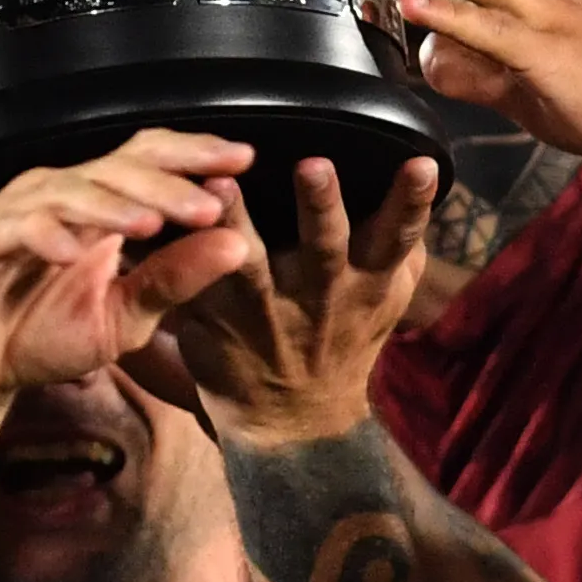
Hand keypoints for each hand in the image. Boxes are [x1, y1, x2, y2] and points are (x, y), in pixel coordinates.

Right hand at [0, 133, 256, 415]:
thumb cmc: (37, 339)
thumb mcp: (123, 320)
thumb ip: (174, 281)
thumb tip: (237, 244)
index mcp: (90, 208)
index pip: (144, 160)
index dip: (190, 154)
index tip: (242, 160)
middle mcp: (49, 198)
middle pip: (110, 169)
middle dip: (163, 183)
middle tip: (208, 202)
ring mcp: (5, 218)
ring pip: (62, 191)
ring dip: (109, 204)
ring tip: (151, 223)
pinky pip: (8, 229)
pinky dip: (41, 234)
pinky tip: (74, 250)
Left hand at [164, 156, 442, 443]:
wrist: (294, 419)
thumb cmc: (346, 338)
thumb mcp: (387, 296)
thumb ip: (403, 243)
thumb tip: (424, 175)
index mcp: (368, 281)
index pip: (398, 236)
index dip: (411, 201)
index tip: (421, 163)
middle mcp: (321, 293)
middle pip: (325, 244)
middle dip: (321, 204)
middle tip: (315, 162)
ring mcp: (265, 308)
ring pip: (250, 263)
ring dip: (236, 222)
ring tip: (222, 183)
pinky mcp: (217, 317)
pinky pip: (195, 281)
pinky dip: (175, 252)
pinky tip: (158, 222)